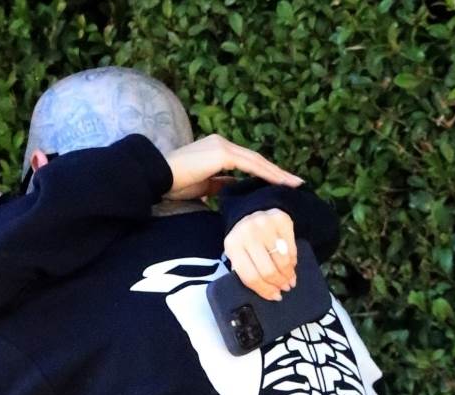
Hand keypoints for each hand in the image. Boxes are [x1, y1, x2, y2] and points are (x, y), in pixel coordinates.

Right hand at [163, 134, 303, 199]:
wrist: (158, 177)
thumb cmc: (175, 184)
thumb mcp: (203, 185)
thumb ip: (220, 185)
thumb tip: (234, 190)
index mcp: (217, 150)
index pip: (247, 162)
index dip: (265, 173)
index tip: (281, 184)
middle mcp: (222, 143)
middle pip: (256, 160)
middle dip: (277, 173)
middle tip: (296, 184)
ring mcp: (222, 146)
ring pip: (256, 161)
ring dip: (276, 174)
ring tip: (294, 184)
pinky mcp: (222, 153)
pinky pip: (249, 165)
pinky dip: (266, 174)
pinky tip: (278, 183)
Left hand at [224, 208, 296, 300]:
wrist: (251, 210)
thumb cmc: (244, 239)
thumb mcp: (238, 253)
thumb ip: (246, 270)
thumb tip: (267, 291)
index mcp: (233, 246)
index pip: (250, 276)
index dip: (264, 290)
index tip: (275, 296)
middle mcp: (248, 234)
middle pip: (267, 270)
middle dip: (278, 283)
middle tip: (285, 288)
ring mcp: (265, 226)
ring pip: (282, 260)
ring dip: (288, 274)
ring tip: (290, 279)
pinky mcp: (281, 220)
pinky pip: (291, 248)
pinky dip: (293, 260)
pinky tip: (292, 265)